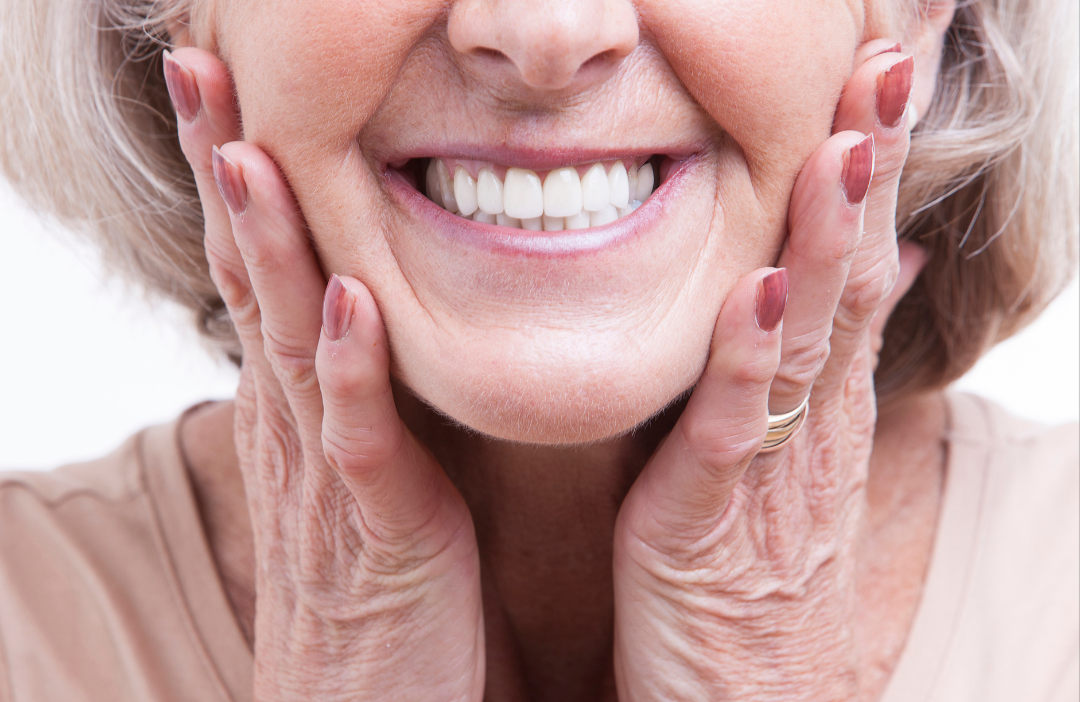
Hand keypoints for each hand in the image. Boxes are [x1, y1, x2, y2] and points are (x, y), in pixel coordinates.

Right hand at [164, 48, 484, 700]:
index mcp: (301, 409)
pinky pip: (358, 440)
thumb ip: (359, 395)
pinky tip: (344, 301)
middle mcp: (297, 428)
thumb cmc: (376, 587)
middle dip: (227, 173)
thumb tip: (361, 316)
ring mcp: (328, 478)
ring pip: (289, 343)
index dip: (240, 181)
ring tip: (250, 151)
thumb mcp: (361, 471)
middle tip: (203, 69)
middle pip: (250, 280)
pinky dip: (349, 370)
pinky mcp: (375, 533)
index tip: (230, 89)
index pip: (258, 272)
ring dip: (268, 247)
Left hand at [612, 42, 922, 700]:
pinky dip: (751, 358)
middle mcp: (811, 423)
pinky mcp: (714, 521)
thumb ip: (821, 362)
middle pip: (848, 279)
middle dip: (867, 171)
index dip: (870, 168)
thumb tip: (875, 272)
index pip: (854, 263)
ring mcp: (772, 469)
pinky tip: (763, 288)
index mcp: (819, 402)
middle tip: (888, 64)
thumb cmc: (757, 572)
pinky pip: (735, 430)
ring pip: (809, 338)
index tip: (884, 74)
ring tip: (847, 145)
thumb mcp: (797, 454)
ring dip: (829, 239)